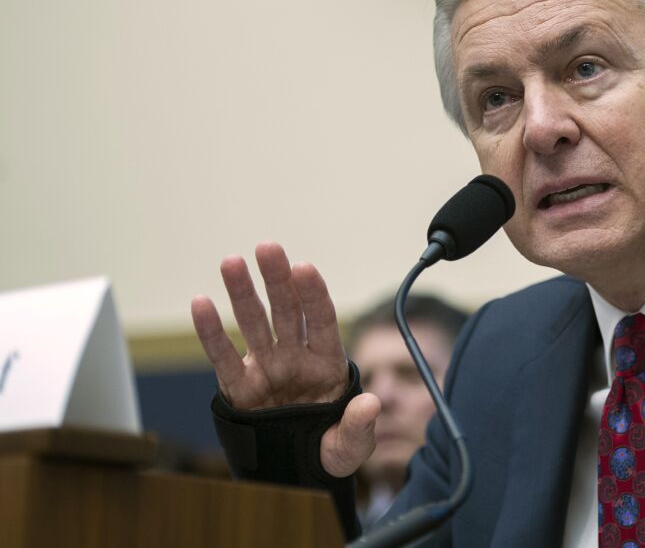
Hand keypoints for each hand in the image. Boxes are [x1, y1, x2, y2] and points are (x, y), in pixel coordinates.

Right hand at [191, 241, 380, 477]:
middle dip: (277, 279)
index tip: (305, 268)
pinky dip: (210, 331)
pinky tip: (200, 303)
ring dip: (242, 292)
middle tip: (268, 248)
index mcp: (328, 363)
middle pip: (286, 311)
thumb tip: (371, 404)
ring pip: (253, 323)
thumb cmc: (331, 449)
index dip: (313, 294)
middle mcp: (296, 357)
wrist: (299, 469)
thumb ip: (360, 425)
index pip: (321, 320)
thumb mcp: (352, 446)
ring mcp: (266, 367)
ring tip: (231, 262)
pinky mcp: (238, 387)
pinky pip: (223, 356)